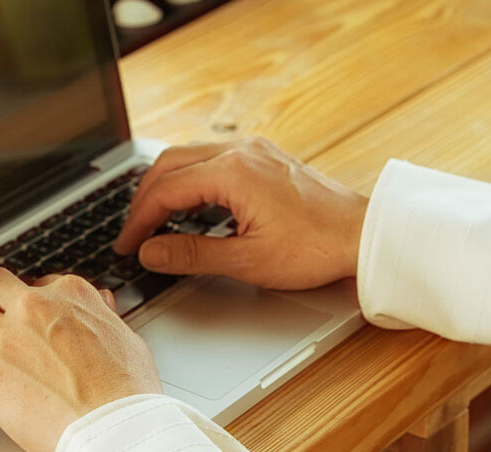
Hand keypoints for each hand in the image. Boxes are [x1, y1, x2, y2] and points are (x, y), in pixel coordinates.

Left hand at [0, 268, 161, 451]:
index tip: (32, 322)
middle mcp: (34, 307)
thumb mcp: (126, 336)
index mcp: (70, 294)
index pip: (35, 284)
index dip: (31, 305)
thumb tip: (100, 304)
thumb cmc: (128, 391)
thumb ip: (102, 316)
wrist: (115, 428)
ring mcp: (6, 339)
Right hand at [113, 137, 369, 289]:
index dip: (139, 220)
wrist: (363, 236)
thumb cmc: (316, 247)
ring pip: (189, 157)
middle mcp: (241, 151)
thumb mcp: (247, 261)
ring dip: (166, 185)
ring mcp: (254, 150)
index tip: (127, 245)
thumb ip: (192, 255)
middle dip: (145, 199)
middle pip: (169, 164)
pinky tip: (190, 204)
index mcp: (233, 172)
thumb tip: (151, 252)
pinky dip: (191, 179)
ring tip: (154, 219)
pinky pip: (213, 158)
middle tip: (134, 232)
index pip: (165, 190)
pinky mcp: (265, 157)